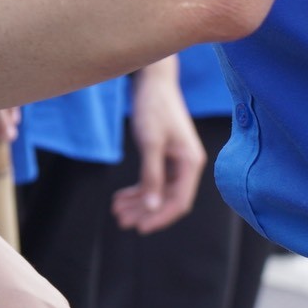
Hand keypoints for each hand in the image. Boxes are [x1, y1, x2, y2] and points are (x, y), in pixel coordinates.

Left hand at [111, 63, 204, 234]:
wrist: (153, 79)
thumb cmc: (153, 107)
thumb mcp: (150, 143)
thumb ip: (152, 176)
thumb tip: (152, 207)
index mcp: (190, 163)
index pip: (178, 202)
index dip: (159, 217)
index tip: (139, 228)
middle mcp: (187, 165)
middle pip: (167, 199)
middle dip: (145, 211)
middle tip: (120, 220)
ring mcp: (176, 160)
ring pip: (158, 191)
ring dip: (139, 202)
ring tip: (117, 211)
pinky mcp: (165, 154)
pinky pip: (153, 179)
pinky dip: (138, 189)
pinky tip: (121, 197)